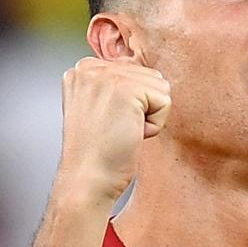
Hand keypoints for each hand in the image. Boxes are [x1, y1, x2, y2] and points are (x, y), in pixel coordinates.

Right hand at [56, 57, 170, 204]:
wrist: (87, 179)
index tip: (107, 123)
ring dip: (149, 117)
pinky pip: (165, 102)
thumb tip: (149, 77)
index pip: (135, 72)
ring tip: (121, 131)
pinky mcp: (126, 90)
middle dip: (143, 108)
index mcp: (82, 69)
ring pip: (160, 88)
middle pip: (150, 76)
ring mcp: (107, 76)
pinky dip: (155, 126)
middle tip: (115, 130)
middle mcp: (90, 67)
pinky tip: (130, 135)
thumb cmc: (97, 153)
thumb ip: (115, 86)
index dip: (132, 104)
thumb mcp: (98, 107)